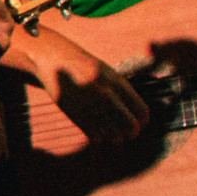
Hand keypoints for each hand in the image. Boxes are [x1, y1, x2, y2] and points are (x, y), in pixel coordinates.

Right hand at [23, 30, 151, 142]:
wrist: (54, 59)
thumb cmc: (84, 66)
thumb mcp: (107, 73)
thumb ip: (122, 92)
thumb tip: (138, 116)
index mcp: (117, 83)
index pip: (141, 112)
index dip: (142, 121)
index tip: (138, 123)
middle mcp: (106, 94)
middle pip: (130, 126)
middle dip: (131, 132)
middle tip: (127, 133)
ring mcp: (90, 105)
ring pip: (113, 134)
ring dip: (114, 136)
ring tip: (110, 131)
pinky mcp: (74, 114)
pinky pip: (95, 136)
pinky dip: (98, 136)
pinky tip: (96, 129)